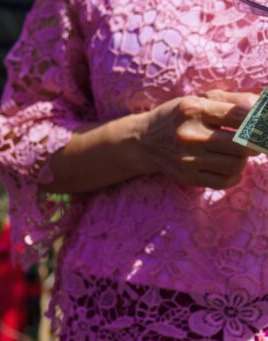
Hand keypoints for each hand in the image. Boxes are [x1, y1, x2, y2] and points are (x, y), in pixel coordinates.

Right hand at [136, 90, 258, 189]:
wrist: (143, 142)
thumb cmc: (179, 116)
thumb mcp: (201, 99)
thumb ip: (235, 99)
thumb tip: (263, 108)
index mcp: (194, 109)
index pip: (241, 115)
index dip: (260, 120)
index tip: (262, 124)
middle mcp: (189, 135)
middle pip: (242, 144)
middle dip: (256, 142)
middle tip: (254, 140)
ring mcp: (187, 159)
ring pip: (236, 164)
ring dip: (245, 159)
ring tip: (239, 152)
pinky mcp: (186, 176)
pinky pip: (224, 182)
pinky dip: (235, 175)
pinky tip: (230, 166)